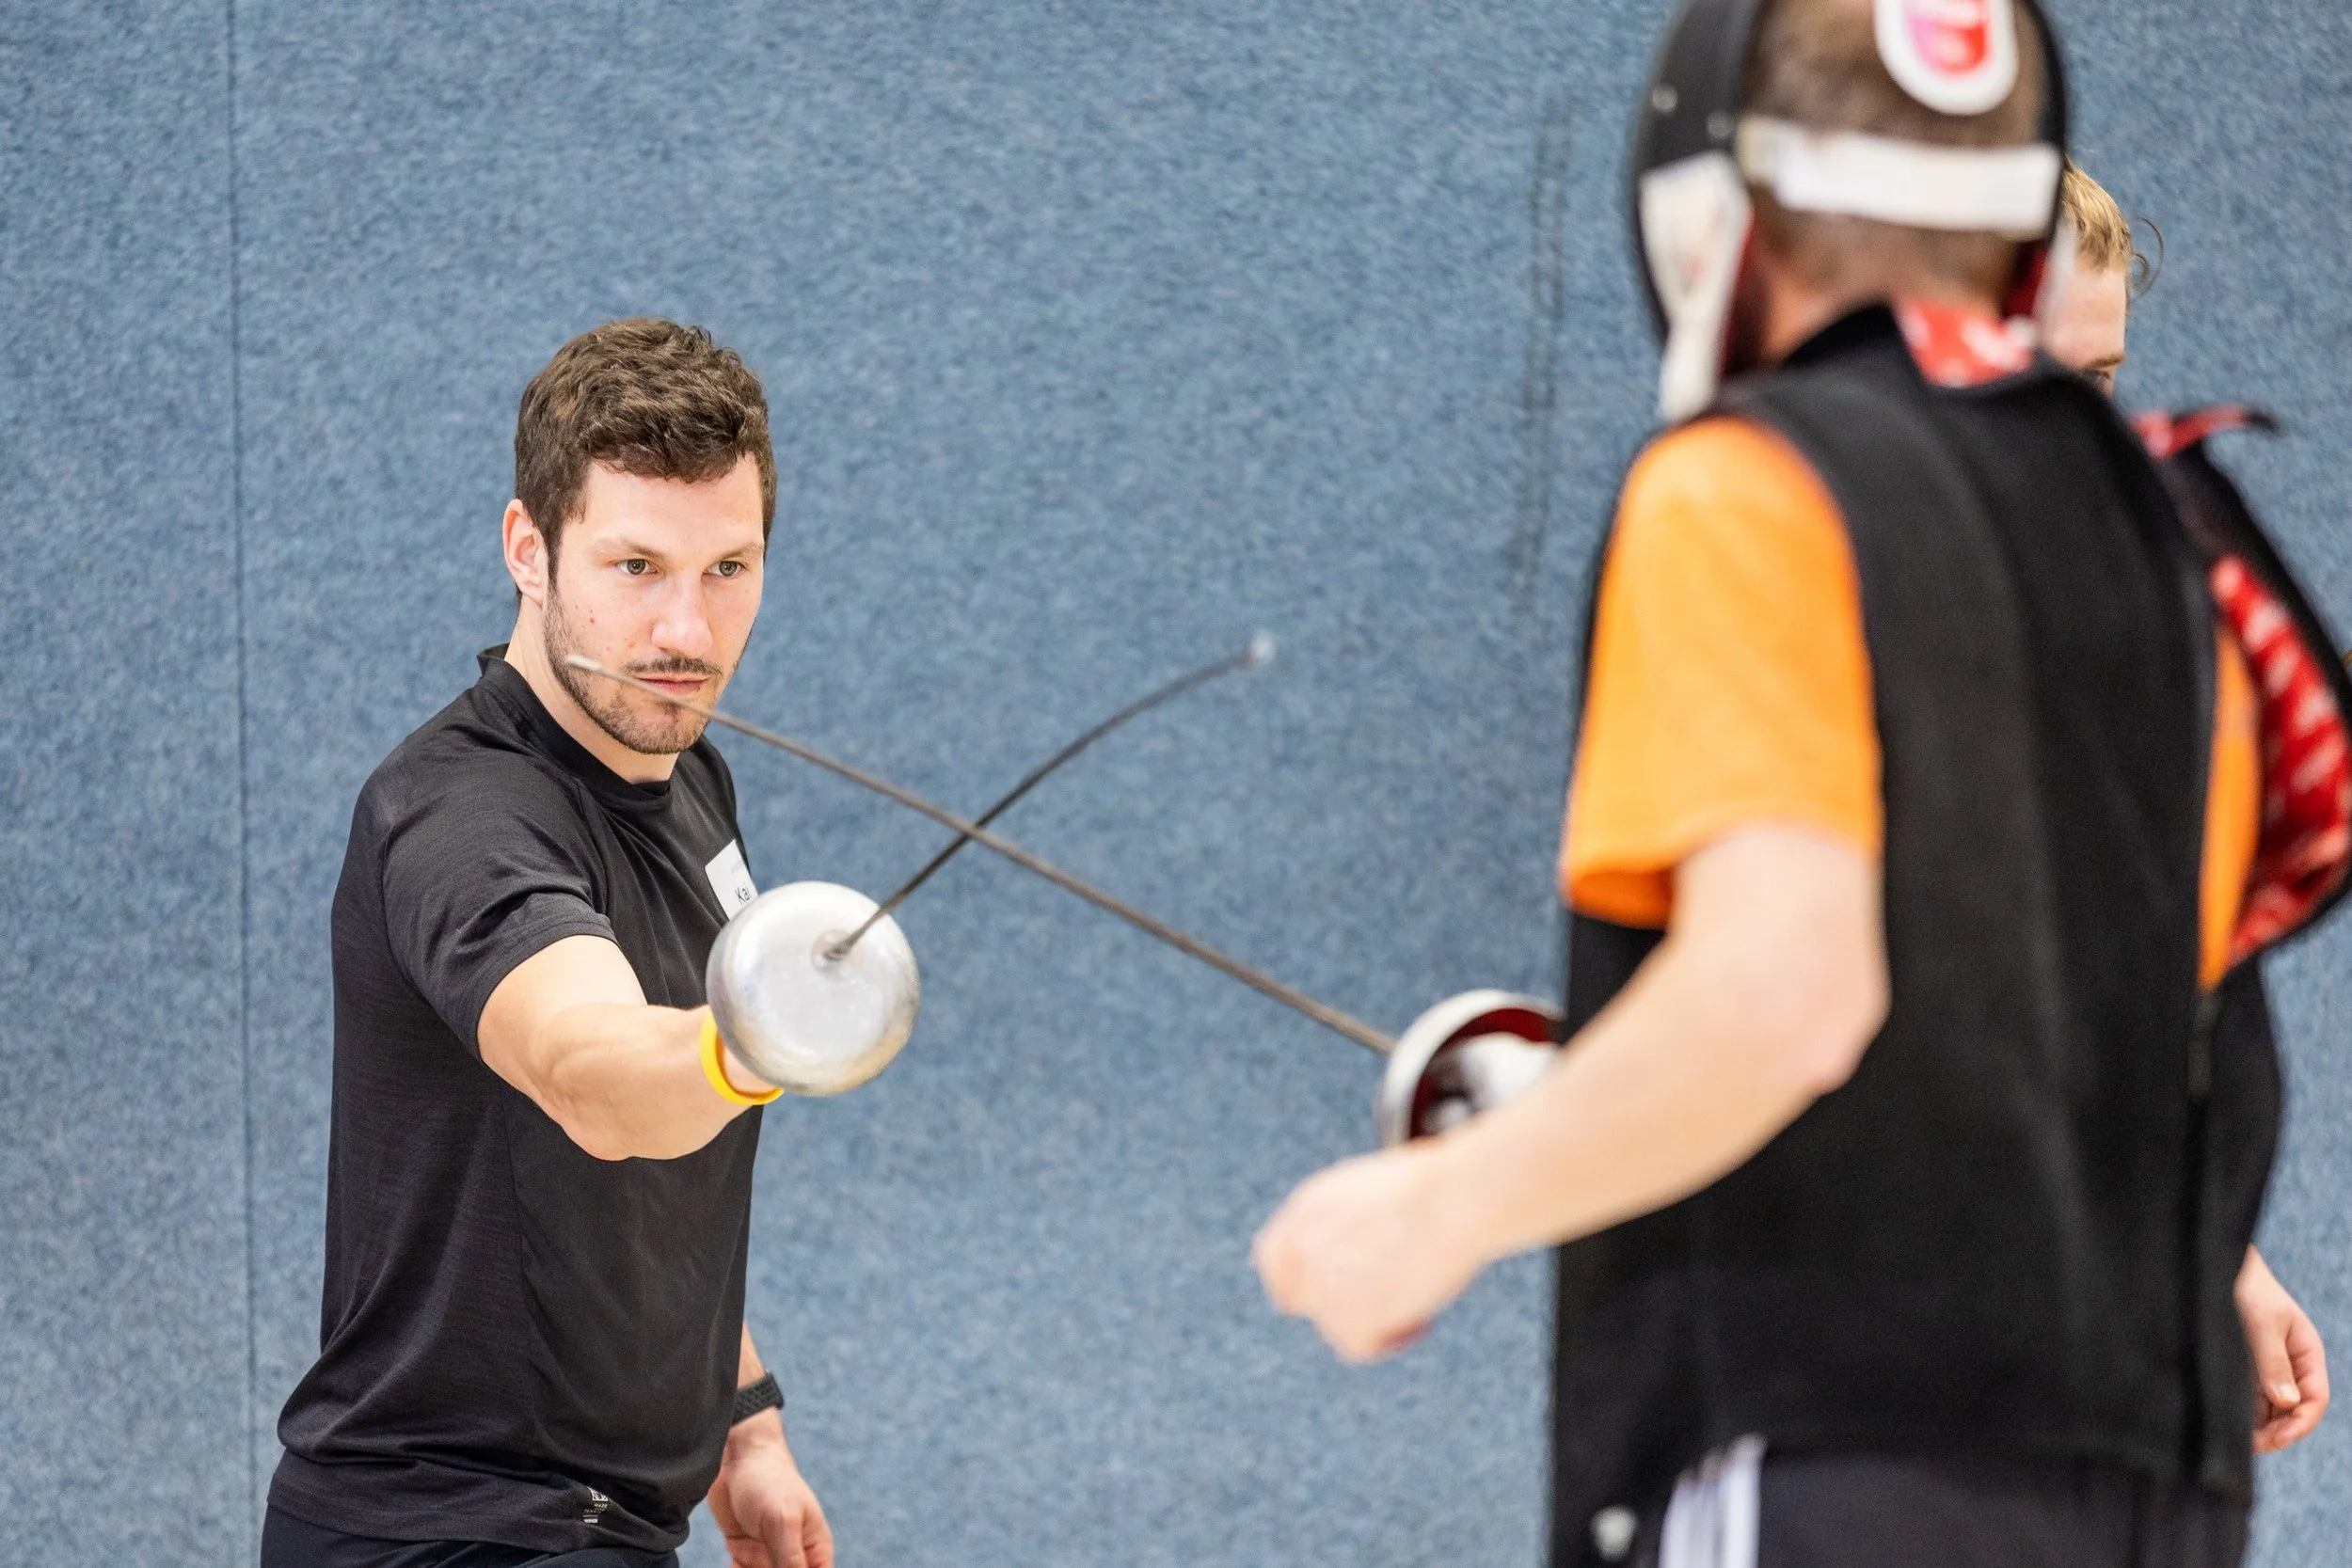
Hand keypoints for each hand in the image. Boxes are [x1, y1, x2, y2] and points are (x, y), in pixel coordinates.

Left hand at [707, 1413, 832, 1567]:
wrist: (735, 1456)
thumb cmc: (768, 1481)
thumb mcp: (782, 1522)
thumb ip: (791, 1561)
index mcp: (814, 1548)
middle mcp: (793, 1554)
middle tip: (759, 1566)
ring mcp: (768, 1553)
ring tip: (743, 1564)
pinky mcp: (745, 1551)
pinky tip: (735, 1563)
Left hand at [1252, 1142, 1483, 1361]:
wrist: (1454, 1200)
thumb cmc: (1431, 1187)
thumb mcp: (1368, 1191)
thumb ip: (1340, 1224)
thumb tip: (1350, 1253)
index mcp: (1304, 1210)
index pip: (1273, 1259)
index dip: (1297, 1279)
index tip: (1324, 1291)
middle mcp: (1301, 1250)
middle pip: (1299, 1299)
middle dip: (1335, 1304)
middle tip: (1377, 1303)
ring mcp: (1321, 1288)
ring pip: (1335, 1324)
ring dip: (1371, 1316)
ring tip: (1416, 1289)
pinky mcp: (1348, 1321)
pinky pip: (1362, 1346)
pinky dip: (1393, 1337)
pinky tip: (1421, 1317)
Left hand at [2237, 1247, 2329, 1453]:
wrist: (2215, 1264)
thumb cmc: (2244, 1286)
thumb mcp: (2261, 1323)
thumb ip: (2273, 1362)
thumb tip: (2287, 1402)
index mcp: (2306, 1351)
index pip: (2315, 1399)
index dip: (2300, 1424)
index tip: (2275, 1440)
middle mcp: (2291, 1362)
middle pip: (2294, 1409)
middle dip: (2278, 1432)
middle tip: (2251, 1447)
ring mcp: (2268, 1365)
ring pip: (2272, 1408)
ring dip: (2261, 1427)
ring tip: (2239, 1441)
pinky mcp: (2245, 1366)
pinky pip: (2252, 1398)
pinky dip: (2246, 1414)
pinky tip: (2230, 1424)